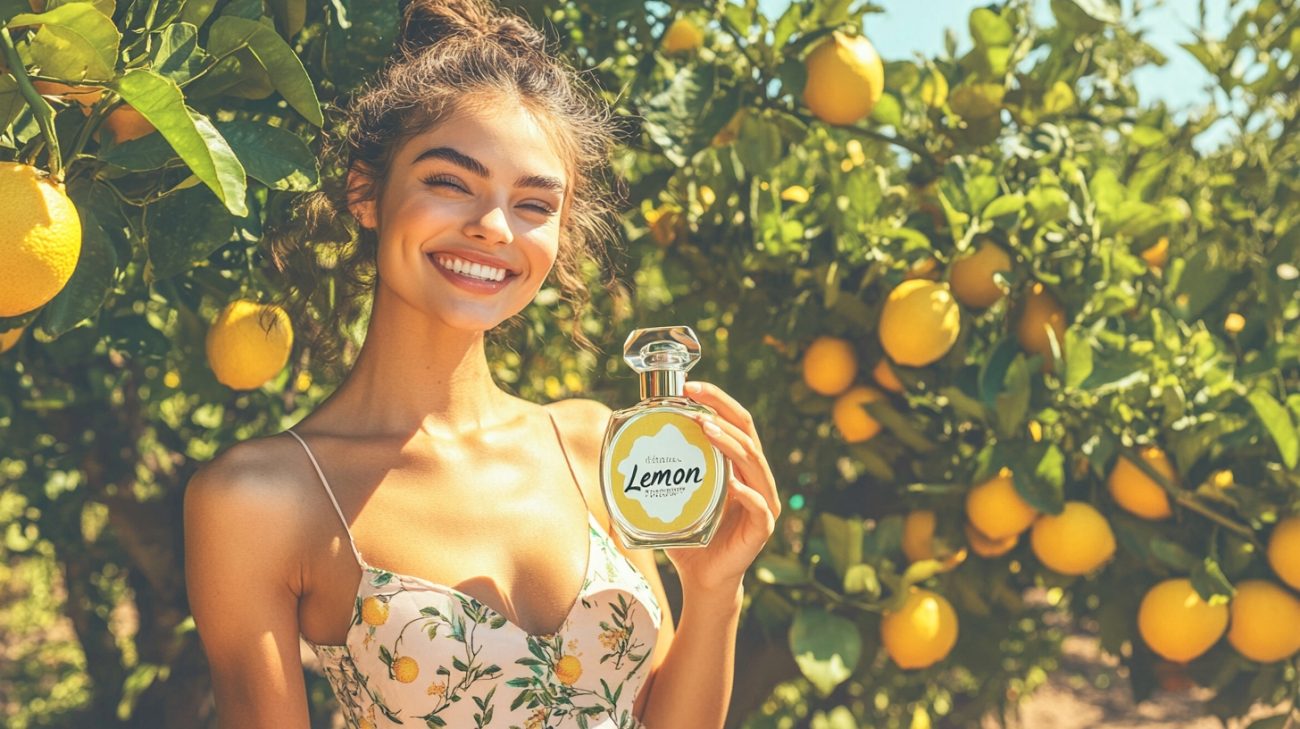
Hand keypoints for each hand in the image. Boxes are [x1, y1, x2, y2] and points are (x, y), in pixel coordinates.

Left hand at [661, 381, 780, 592]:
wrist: (703, 578)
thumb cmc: (689, 537)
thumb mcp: (674, 497)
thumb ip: (662, 473)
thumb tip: (621, 449)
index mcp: (739, 464)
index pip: (735, 421)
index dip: (717, 399)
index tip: (689, 386)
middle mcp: (756, 477)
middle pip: (747, 433)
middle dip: (722, 410)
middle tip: (694, 399)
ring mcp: (764, 501)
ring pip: (754, 463)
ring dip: (730, 443)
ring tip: (705, 428)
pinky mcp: (763, 527)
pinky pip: (758, 505)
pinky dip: (745, 493)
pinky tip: (731, 484)